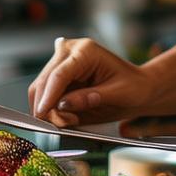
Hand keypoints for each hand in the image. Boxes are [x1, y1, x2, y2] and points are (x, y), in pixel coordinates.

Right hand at [28, 37, 151, 127]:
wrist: (136, 87)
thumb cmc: (133, 87)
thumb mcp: (119, 94)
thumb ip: (92, 98)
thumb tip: (64, 105)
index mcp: (86, 50)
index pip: (60, 74)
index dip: (49, 96)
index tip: (43, 114)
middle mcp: (70, 51)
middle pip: (44, 81)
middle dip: (48, 106)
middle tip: (64, 124)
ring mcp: (61, 62)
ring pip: (39, 89)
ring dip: (48, 109)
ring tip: (71, 120)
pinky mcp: (58, 75)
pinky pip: (44, 95)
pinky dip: (50, 109)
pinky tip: (68, 116)